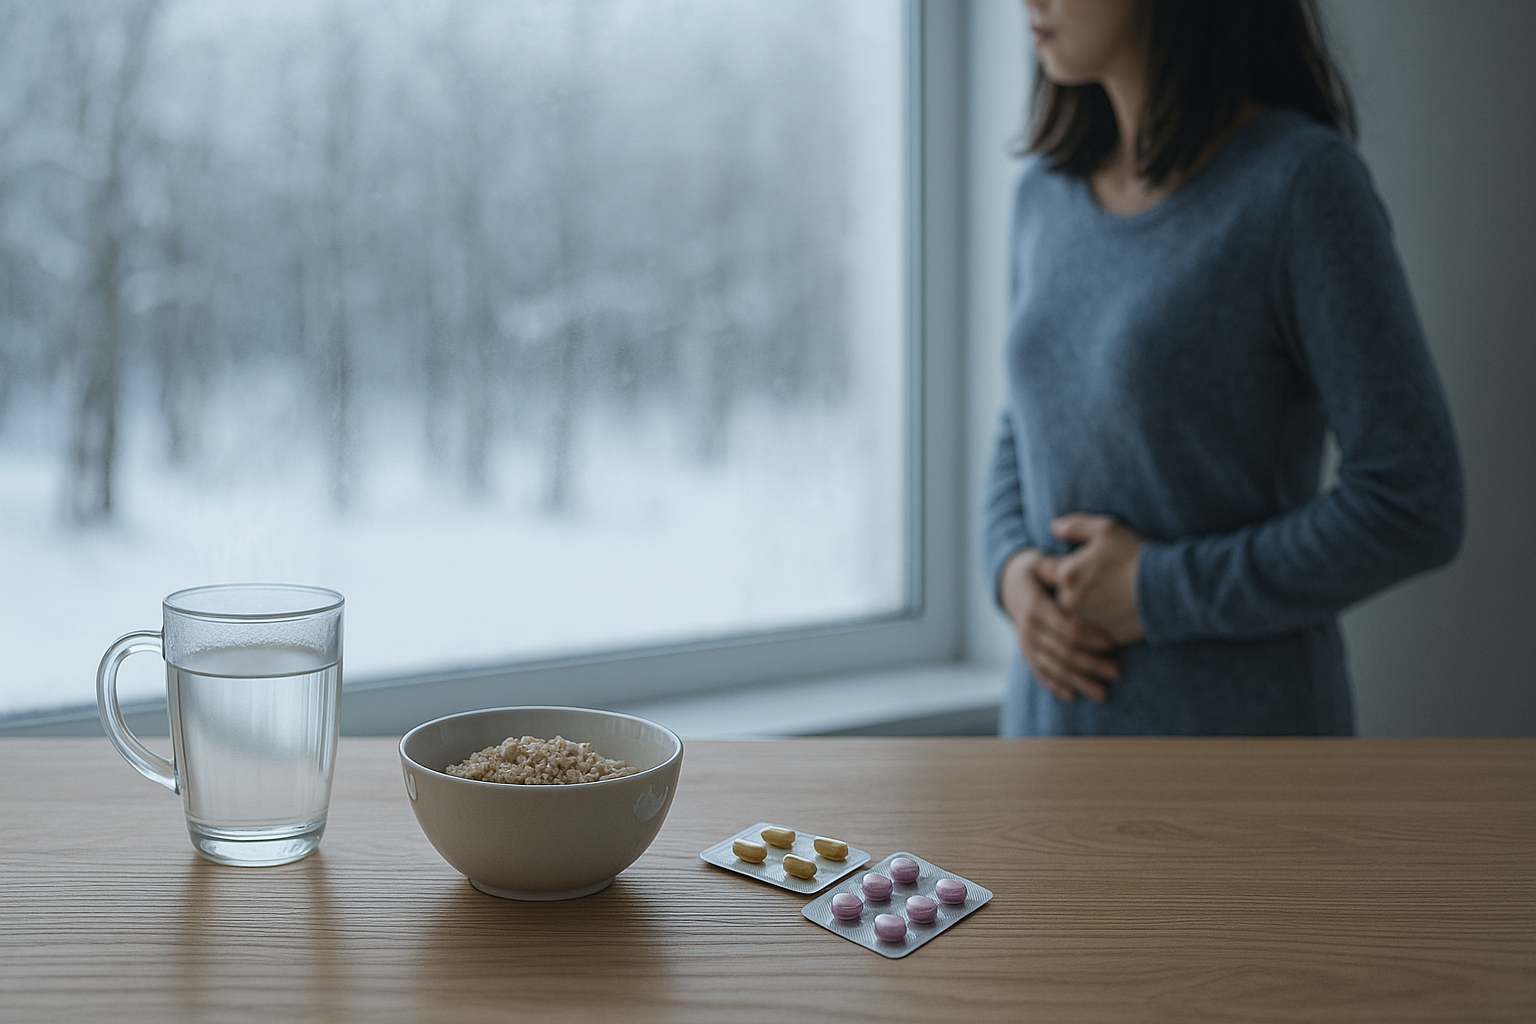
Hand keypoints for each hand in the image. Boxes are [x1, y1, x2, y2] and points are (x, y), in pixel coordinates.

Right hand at [998, 547, 1119, 702]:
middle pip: (1062, 650)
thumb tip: (1074, 570)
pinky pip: (1040, 673)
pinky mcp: (1027, 654)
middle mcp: (1028, 629)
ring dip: (1078, 681)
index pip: (1063, 625)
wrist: (1008, 586)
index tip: (1111, 643)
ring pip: (1053, 667)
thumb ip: (1059, 569)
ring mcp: (1026, 644)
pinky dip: (1055, 685)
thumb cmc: (1034, 573)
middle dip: (1090, 663)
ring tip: (1102, 693)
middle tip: (1117, 671)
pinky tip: (1073, 696)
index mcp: (1034, 606)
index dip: (1087, 636)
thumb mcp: (1042, 564)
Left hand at [1037, 513, 1145, 646]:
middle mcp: (1069, 601)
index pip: (1043, 569)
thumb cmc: (1136, 555)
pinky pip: (1089, 632)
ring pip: (1071, 615)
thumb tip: (1053, 527)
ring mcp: (1084, 623)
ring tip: (1102, 597)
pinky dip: (1095, 624)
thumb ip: (1075, 526)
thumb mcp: (1106, 530)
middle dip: (1065, 588)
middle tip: (1088, 582)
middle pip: (1056, 594)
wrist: (1167, 589)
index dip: (1052, 564)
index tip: (1064, 562)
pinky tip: (1111, 613)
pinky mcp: (1099, 638)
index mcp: (1066, 574)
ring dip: (1079, 608)